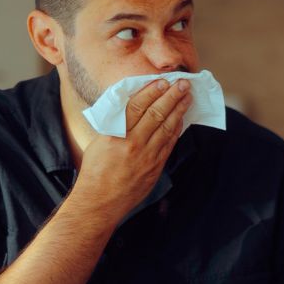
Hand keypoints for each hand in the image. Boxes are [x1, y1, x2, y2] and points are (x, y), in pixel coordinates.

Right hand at [72, 79, 192, 216]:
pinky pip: (169, 144)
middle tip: (183, 83)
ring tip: (187, 97)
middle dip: (171, 97)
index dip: (151, 92)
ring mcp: (147, 157)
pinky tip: (182, 119)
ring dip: (179, 110)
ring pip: (167, 128)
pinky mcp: (156, 167)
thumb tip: (133, 106)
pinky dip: (177, 129)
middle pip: (156, 114)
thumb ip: (116, 124)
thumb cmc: (95, 170)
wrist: (100, 201)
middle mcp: (133, 144)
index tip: (162, 81)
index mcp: (115, 135)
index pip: (136, 107)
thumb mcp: (100, 141)